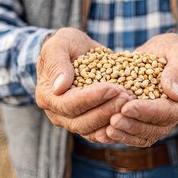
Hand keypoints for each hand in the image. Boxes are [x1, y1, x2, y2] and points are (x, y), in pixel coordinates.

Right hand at [35, 28, 131, 142]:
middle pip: (82, 121)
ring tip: (130, 102)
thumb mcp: (59, 44)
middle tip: (127, 96)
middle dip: (107, 110)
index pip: (69, 104)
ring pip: (93, 131)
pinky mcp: (87, 125)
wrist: (76, 51)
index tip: (113, 88)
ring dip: (113, 119)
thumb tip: (59, 88)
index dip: (92, 98)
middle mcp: (56, 114)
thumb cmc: (66, 45)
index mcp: (47, 96)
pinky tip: (130, 118)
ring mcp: (72, 122)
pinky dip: (115, 129)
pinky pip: (100, 134)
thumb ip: (57, 63)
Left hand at [105, 33, 177, 146]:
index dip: (146, 111)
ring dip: (125, 134)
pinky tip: (103, 133)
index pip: (167, 111)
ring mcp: (161, 121)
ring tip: (107, 129)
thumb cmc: (172, 49)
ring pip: (144, 135)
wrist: (163, 53)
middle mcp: (175, 115)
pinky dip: (120, 136)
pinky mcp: (146, 121)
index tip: (126, 107)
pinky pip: (135, 135)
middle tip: (113, 121)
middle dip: (133, 125)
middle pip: (155, 128)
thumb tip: (175, 94)